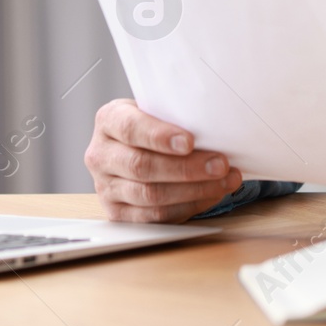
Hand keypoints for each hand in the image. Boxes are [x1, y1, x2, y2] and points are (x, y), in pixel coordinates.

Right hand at [84, 99, 243, 222]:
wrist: (133, 145)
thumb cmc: (151, 124)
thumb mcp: (155, 108)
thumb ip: (174, 114)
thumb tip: (214, 124)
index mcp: (108, 121)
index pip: (130, 129)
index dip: (160, 137)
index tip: (190, 142)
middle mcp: (101, 155)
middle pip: (142, 167)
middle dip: (187, 168)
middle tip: (220, 165)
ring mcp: (106, 188)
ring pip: (150, 196)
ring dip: (193, 190)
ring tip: (224, 181)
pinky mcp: (118, 214)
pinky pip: (155, 217)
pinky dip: (188, 207)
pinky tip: (210, 195)